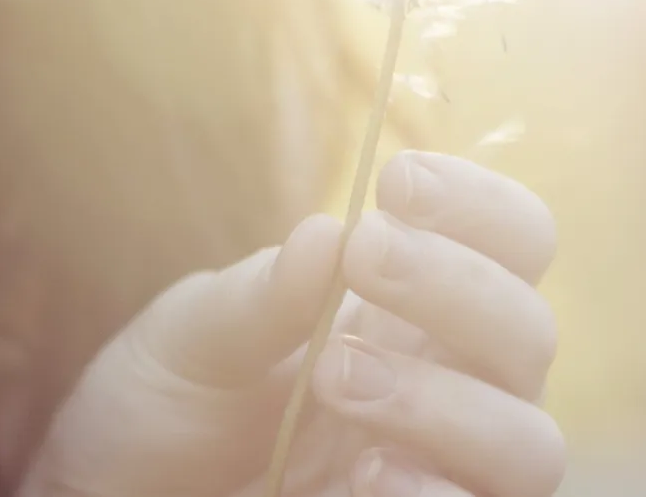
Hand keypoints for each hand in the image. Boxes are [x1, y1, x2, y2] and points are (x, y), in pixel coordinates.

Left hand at [18, 151, 563, 496]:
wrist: (116, 490)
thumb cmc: (164, 405)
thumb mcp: (194, 335)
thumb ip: (263, 295)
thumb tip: (329, 232)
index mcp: (405, 310)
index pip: (510, 243)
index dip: (479, 204)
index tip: (400, 180)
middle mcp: (445, 386)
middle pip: (530, 331)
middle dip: (456, 283)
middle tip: (364, 258)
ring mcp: (436, 466)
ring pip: (529, 441)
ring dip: (444, 400)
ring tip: (337, 376)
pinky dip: (433, 492)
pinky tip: (362, 475)